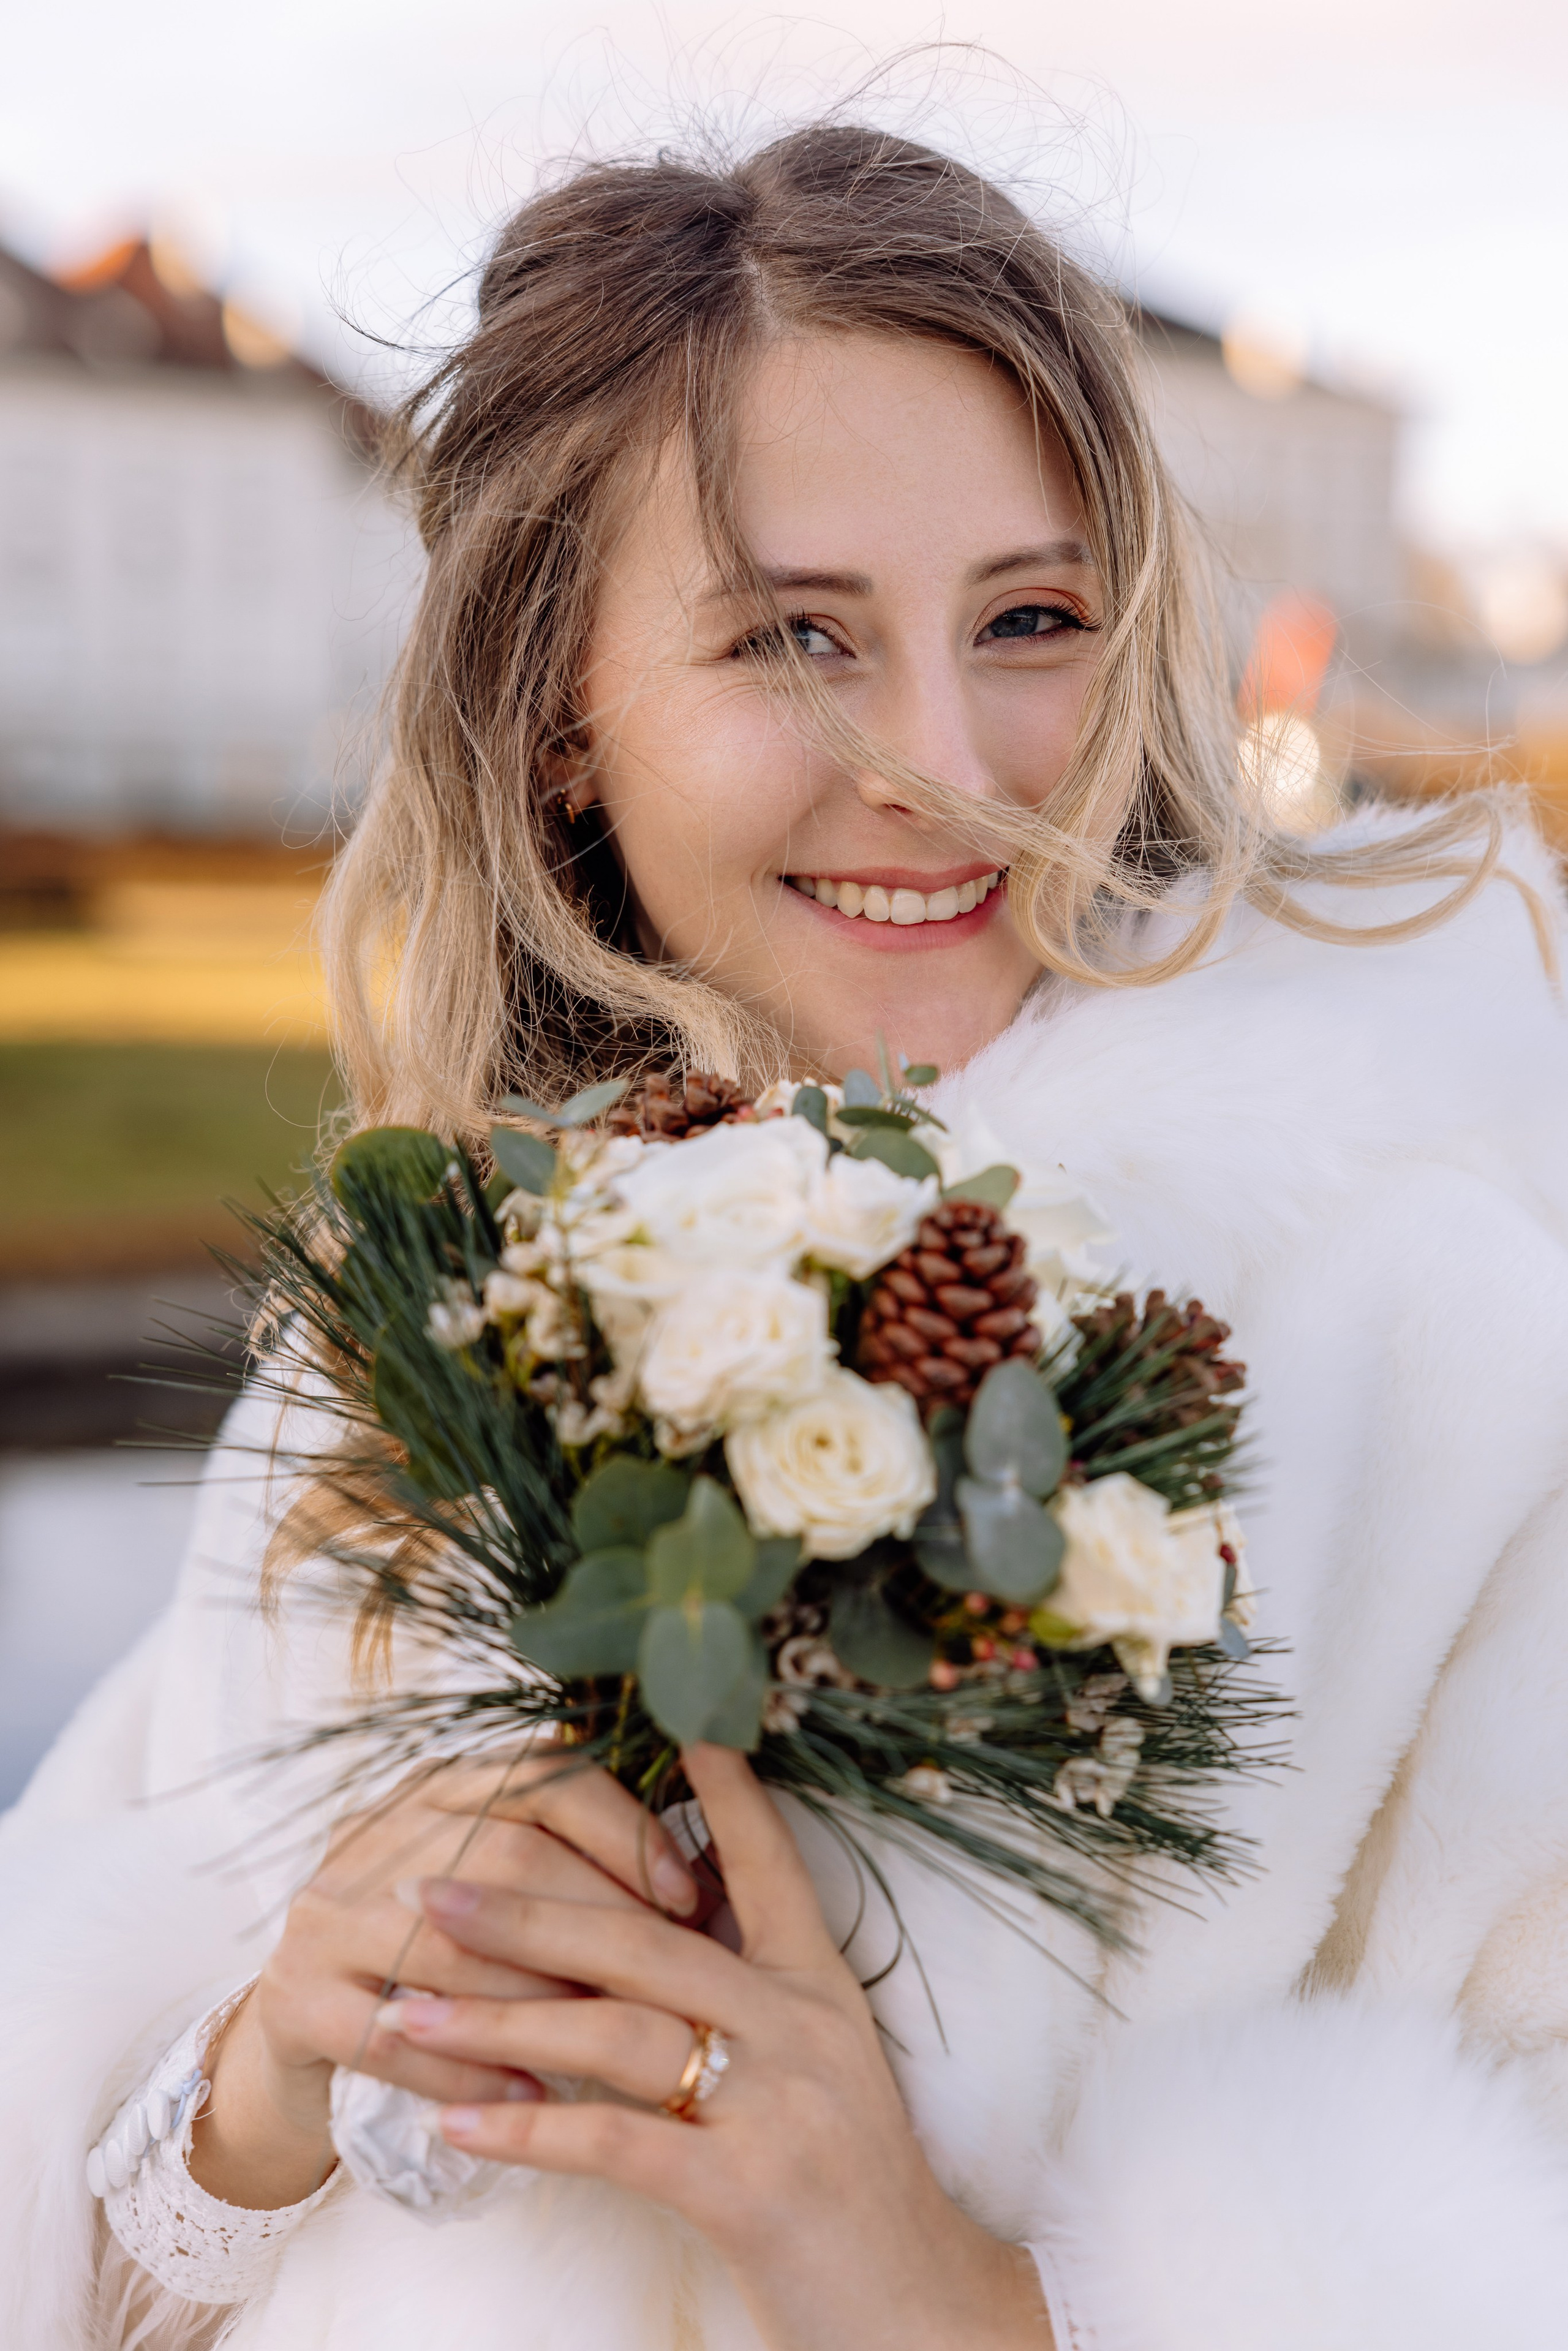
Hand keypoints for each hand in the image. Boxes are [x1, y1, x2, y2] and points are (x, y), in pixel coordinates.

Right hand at [190, 1752, 699, 2209]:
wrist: (314, 2032)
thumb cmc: (450, 1956)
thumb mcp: (506, 1888)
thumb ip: (581, 1863)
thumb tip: (714, 1881)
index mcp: (439, 1785)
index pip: (541, 1773)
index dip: (622, 1830)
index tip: (689, 1895)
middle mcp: (375, 1829)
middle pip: (503, 1854)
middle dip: (595, 1923)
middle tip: (661, 1982)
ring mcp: (324, 1912)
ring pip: (453, 1948)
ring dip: (541, 2003)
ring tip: (610, 2044)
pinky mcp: (293, 1997)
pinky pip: (396, 2039)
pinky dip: (473, 2072)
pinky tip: (534, 2096)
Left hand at [376, 1746, 1051, 2350]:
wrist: (923, 2316)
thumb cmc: (853, 2196)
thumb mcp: (820, 2074)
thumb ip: (750, 2002)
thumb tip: (651, 1937)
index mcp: (821, 1987)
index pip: (764, 1861)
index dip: (718, 1790)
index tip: (667, 1724)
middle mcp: (802, 2025)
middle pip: (643, 1938)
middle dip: (524, 1908)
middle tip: (428, 1888)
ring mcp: (779, 2104)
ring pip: (613, 2031)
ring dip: (494, 2020)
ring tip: (404, 2013)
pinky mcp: (750, 2191)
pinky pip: (615, 2142)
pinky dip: (527, 2130)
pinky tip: (459, 2123)